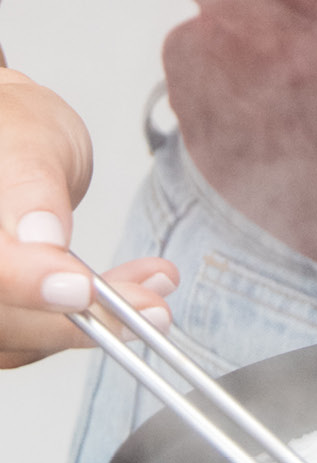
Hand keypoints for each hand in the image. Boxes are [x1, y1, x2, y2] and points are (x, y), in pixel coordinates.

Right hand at [0, 69, 175, 368]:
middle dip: (79, 319)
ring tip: (156, 292)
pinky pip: (45, 331)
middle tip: (150, 307)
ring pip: (25, 337)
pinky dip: (97, 319)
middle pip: (3, 319)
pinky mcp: (8, 309)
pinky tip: (141, 291)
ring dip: (100, 323)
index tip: (79, 287)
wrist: (16, 138)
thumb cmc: (11, 125)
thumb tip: (41, 237)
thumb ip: (29, 187)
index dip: (23, 283)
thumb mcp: (24, 139)